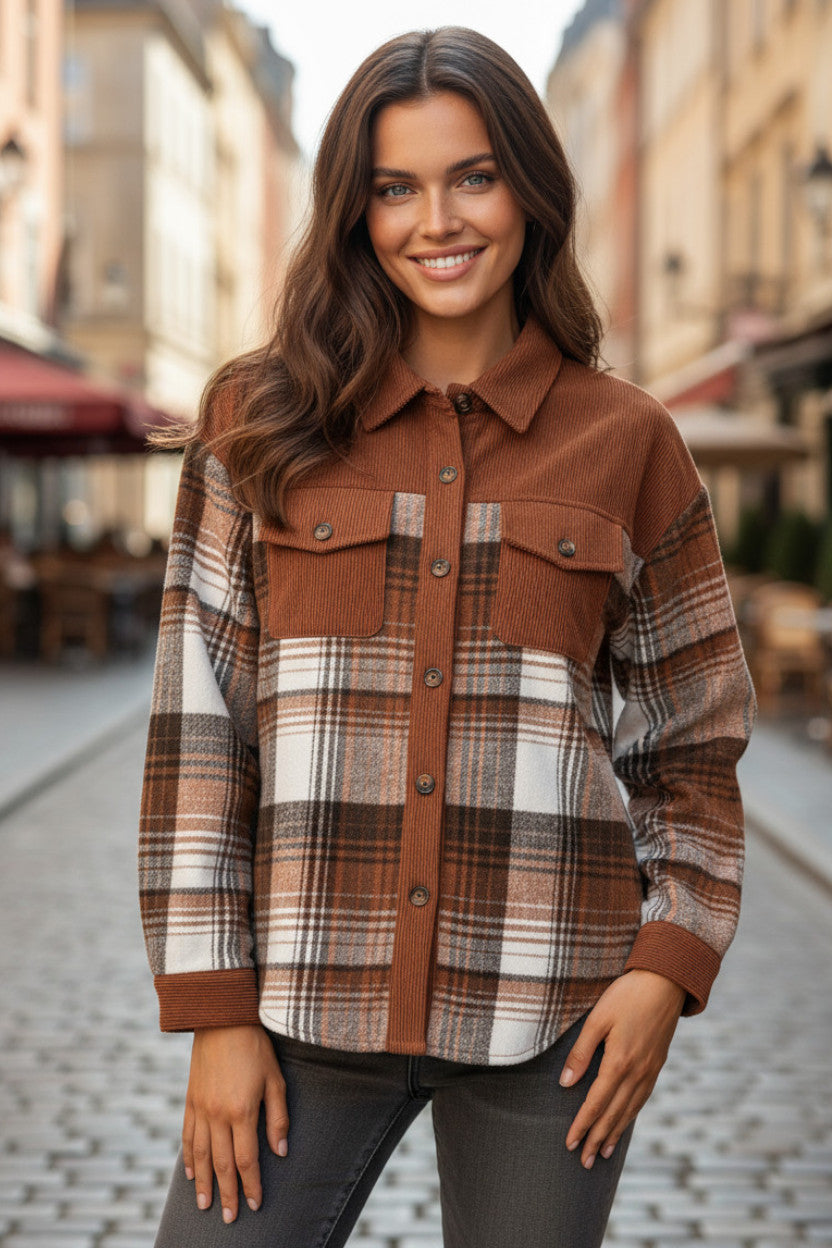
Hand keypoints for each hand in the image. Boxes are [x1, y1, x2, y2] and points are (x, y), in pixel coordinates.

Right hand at [183, 1024, 289, 1223]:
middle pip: (222, 1165)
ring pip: (201, 1156)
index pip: (247, 1160)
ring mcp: (200, 1109)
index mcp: (242, 1111)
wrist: (222, 1018)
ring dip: (203, 1183)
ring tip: (205, 1205)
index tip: (255, 1204)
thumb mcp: (275, 1079)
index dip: (251, 1185)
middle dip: (226, 1194)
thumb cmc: (255, 1047)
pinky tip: (191, 1173)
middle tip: (228, 1218)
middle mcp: (217, 1115)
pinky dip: (189, 1158)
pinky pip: (187, 1136)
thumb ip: (278, 1117)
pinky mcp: (190, 1100)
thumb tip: (280, 1152)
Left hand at [559, 969, 685, 1168]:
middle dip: (596, 1139)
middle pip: (613, 1114)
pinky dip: (630, 1116)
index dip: (581, 1125)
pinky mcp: (657, 1065)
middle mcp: (636, 1073)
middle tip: (583, 1162)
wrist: (665, 982)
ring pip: (629, 1111)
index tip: (569, 1143)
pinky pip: (642, 1099)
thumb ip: (581, 1053)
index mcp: (618, 1062)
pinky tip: (623, 1123)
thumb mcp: (597, 1019)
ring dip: (614, 1133)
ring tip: (601, 1152)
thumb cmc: (626, 996)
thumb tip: (566, 1084)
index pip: (595, 1103)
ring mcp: (650, 1071)